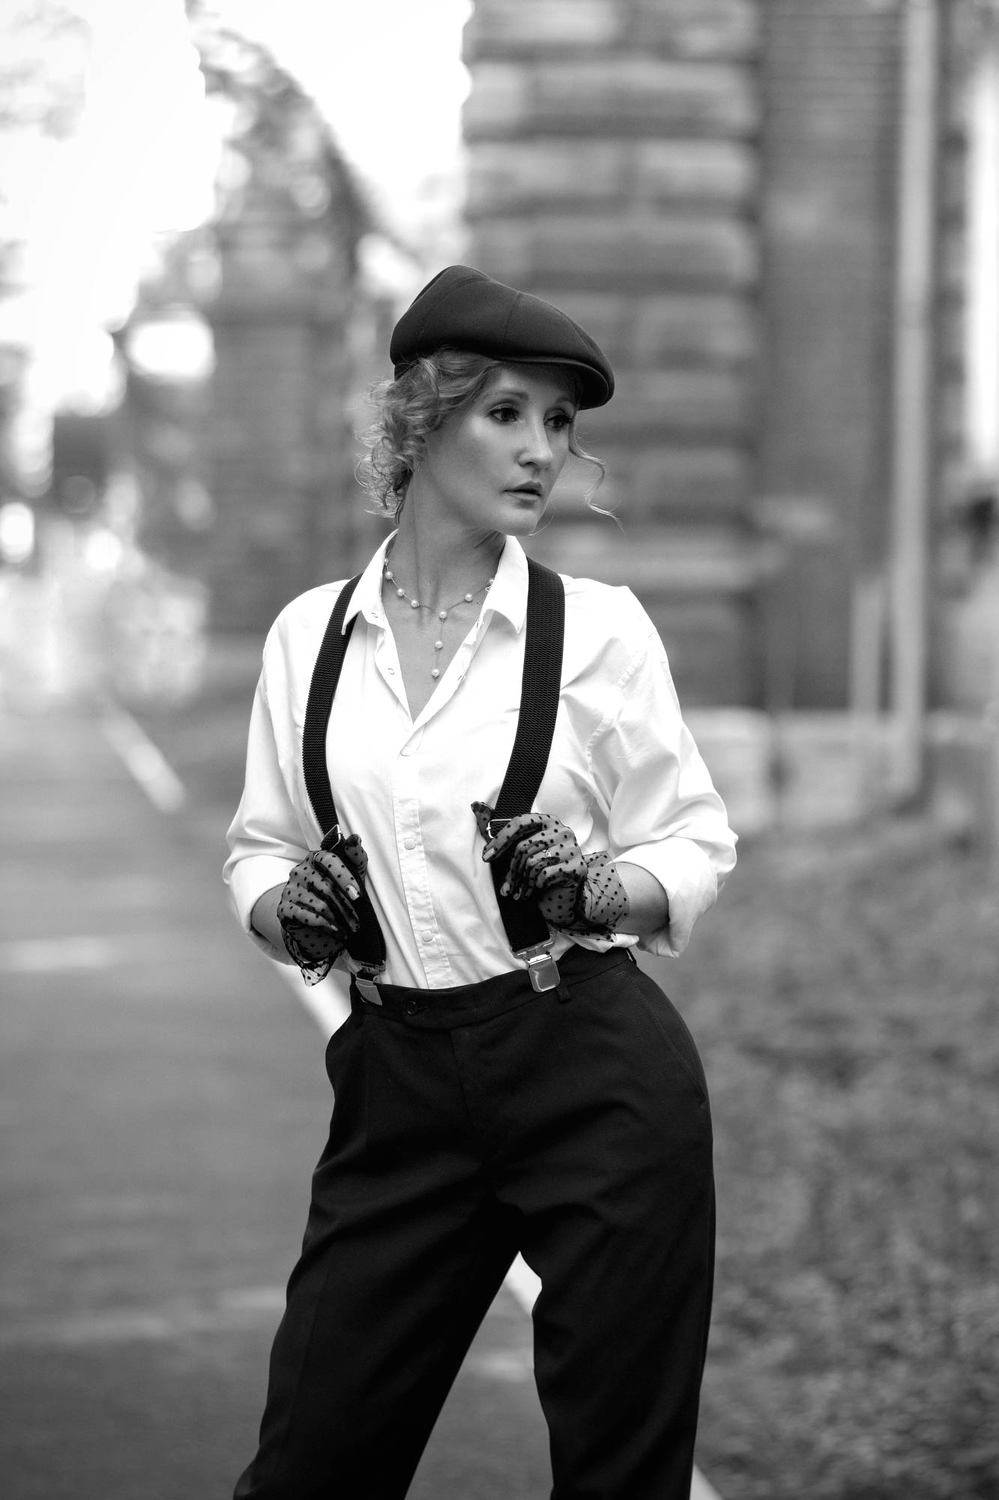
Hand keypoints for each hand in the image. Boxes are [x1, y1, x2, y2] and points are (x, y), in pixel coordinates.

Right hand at [277, 832, 367, 982]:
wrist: (315, 917)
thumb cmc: (338, 891)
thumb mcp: (352, 874)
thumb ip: (355, 857)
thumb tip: (355, 838)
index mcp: (315, 857)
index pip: (329, 860)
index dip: (345, 877)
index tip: (358, 896)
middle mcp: (299, 871)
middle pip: (326, 887)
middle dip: (346, 906)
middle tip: (357, 921)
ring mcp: (289, 889)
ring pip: (319, 904)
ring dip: (338, 918)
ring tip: (350, 928)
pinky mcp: (284, 908)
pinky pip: (306, 916)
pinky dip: (324, 925)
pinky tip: (335, 931)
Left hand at [471, 803, 628, 936]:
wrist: (569, 892)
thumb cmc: (543, 869)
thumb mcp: (527, 852)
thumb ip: (506, 837)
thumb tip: (474, 806)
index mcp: (549, 821)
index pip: (520, 822)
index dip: (501, 839)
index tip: (487, 856)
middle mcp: (562, 830)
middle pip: (524, 847)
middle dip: (511, 871)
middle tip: (506, 888)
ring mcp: (572, 848)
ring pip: (532, 862)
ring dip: (522, 882)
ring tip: (519, 893)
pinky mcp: (576, 866)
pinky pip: (544, 875)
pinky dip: (536, 886)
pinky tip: (536, 890)